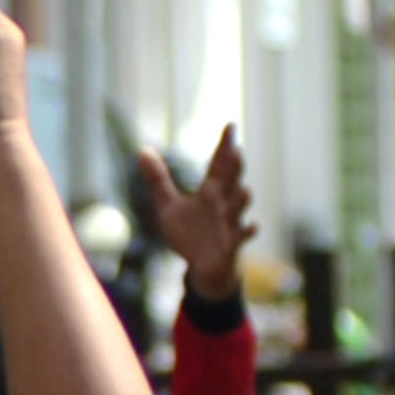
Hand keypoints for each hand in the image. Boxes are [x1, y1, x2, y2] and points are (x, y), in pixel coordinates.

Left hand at [138, 124, 254, 302]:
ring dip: (242, 199)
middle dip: (234, 168)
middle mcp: (223, 202)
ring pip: (239, 207)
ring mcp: (229, 222)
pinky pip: (242, 236)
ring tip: (243, 190)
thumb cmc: (190, 234)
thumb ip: (158, 180)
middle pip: (231, 181)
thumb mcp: (168, 206)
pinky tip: (252, 226)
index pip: (219, 163)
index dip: (224, 145)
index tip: (230, 126)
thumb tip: (142, 150)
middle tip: (235, 151)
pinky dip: (247, 231)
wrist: (202, 268)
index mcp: (210, 191)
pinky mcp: (232, 244)